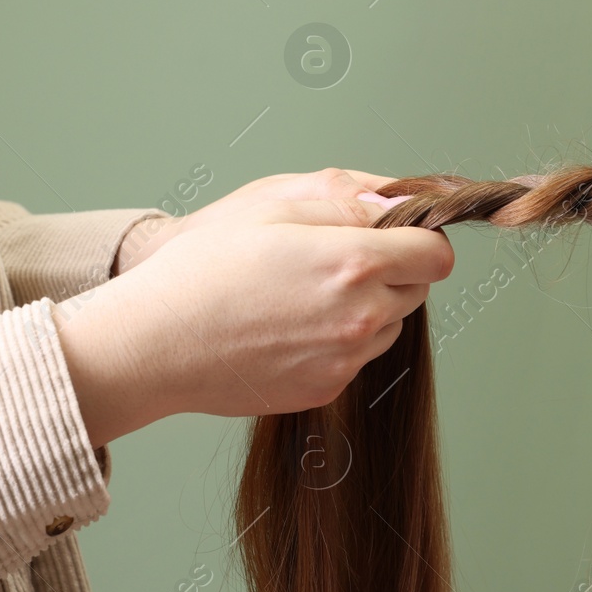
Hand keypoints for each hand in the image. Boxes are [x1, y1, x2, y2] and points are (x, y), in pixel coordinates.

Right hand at [56, 171, 451, 445]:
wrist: (154, 343)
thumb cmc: (204, 267)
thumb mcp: (272, 205)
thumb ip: (349, 201)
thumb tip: (400, 204)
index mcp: (354, 263)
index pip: (437, 254)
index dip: (419, 237)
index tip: (392, 233)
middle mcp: (360, 317)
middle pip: (416, 289)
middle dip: (391, 269)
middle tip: (333, 258)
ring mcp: (345, 360)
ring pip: (389, 325)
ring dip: (366, 306)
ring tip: (302, 293)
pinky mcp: (325, 389)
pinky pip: (355, 357)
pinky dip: (337, 340)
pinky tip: (287, 326)